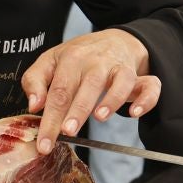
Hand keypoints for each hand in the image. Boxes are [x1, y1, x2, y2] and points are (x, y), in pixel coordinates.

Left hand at [20, 29, 156, 154]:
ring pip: (120, 82)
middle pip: (87, 86)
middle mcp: (96, 62)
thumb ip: (35, 81)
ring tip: (99, 118)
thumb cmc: (78, 56)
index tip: (44, 142)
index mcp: (71, 59)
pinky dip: (145, 99)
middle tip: (67, 132)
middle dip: (77, 110)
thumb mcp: (50, 61)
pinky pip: (149, 86)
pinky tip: (135, 113)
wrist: (114, 39)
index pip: (58, 91)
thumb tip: (34, 105)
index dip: (50, 117)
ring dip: (111, 100)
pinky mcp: (138, 75)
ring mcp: (119, 67)